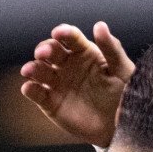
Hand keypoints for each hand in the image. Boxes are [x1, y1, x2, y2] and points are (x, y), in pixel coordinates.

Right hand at [20, 22, 133, 146]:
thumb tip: (99, 25)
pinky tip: (28, 87)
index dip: (64, 32)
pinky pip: (37, 93)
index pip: (71, 38)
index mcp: (84, 52)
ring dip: (33, 68)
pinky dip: (30, 89)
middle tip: (42, 53)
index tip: (59, 32)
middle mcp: (67, 65)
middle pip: (51, 51)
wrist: (119, 125)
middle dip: (45, 49)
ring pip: (40, 71)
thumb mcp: (122, 70)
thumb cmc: (124, 94)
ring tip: (29, 70)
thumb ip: (112, 48)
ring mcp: (58, 83)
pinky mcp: (50, 102)